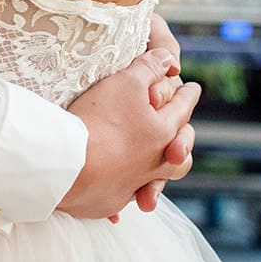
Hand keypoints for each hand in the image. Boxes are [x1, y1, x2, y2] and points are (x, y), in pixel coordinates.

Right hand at [58, 48, 199, 220]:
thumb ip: (150, 67)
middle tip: (181, 143)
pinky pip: (120, 198)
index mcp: (163, 132)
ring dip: (155, 182)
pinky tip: (113, 200)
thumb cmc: (99, 120)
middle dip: (183, 145)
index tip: (193, 88)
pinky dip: (120, 195)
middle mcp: (154, 162)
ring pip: (153, 183)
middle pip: (180, 157)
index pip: (182, 108)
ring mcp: (132, 185)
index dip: (187, 94)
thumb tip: (171, 60)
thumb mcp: (126, 81)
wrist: (68, 164)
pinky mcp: (109, 201)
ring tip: (153, 178)